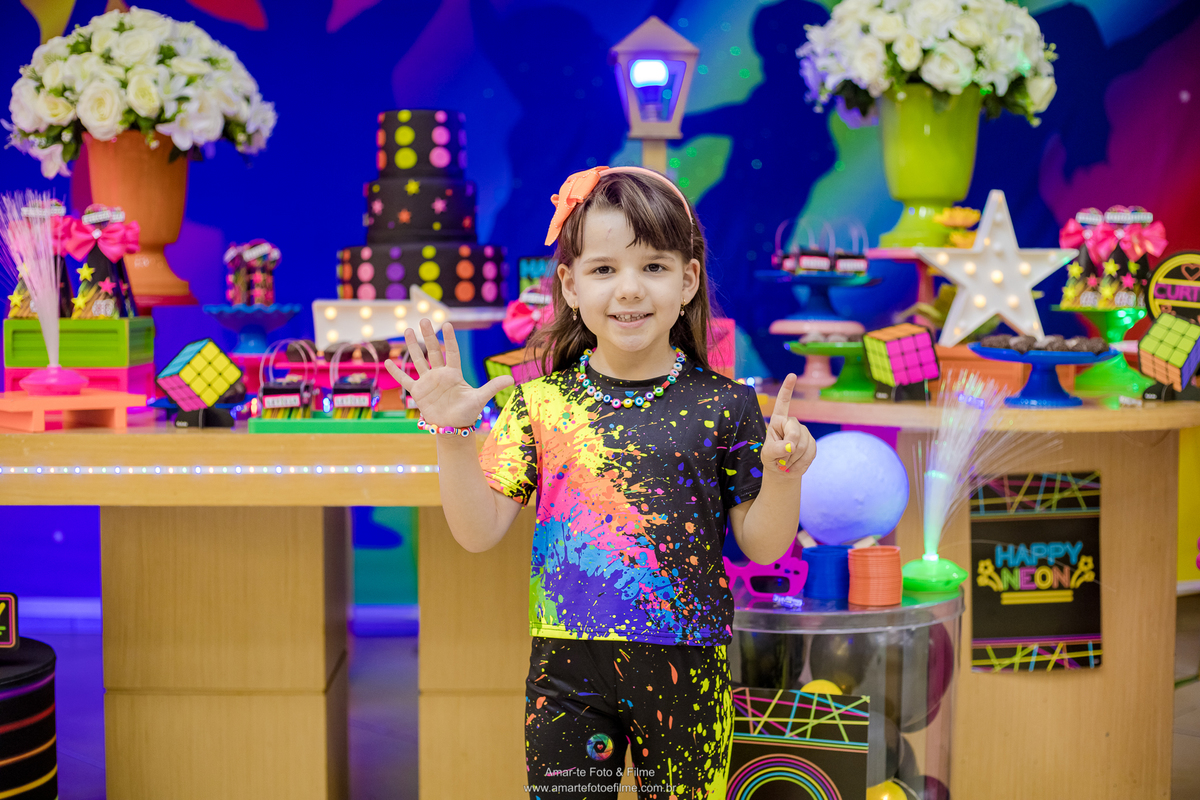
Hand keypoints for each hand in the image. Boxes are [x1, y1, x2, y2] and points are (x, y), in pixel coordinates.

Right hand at [384, 318, 513, 428]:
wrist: (453, 427)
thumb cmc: (468, 413)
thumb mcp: (480, 398)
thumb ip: (493, 386)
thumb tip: (512, 379)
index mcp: (454, 373)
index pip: (452, 351)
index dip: (450, 338)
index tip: (447, 323)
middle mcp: (440, 374)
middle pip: (433, 351)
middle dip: (428, 336)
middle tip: (423, 320)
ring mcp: (427, 382)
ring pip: (418, 360)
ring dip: (412, 346)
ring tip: (407, 330)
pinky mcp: (418, 392)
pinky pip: (405, 379)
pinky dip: (396, 371)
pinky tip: (388, 361)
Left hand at [762, 373, 815, 477]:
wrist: (783, 470)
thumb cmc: (772, 458)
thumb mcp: (767, 454)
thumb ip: (775, 449)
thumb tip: (791, 446)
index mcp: (778, 421)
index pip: (783, 403)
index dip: (787, 389)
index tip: (792, 375)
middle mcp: (792, 423)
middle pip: (795, 432)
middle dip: (789, 448)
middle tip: (781, 459)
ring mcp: (804, 432)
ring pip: (803, 445)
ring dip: (793, 459)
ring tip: (786, 462)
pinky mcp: (812, 443)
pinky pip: (810, 453)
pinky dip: (800, 463)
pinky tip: (794, 465)